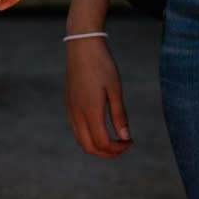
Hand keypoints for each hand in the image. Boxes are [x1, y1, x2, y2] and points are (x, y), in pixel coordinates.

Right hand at [65, 36, 131, 157]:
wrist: (82, 45)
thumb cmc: (102, 65)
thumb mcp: (115, 89)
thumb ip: (119, 115)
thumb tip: (125, 137)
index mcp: (91, 111)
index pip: (103, 143)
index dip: (118, 149)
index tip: (130, 142)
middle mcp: (77, 114)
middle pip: (89, 147)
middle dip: (107, 153)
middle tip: (122, 146)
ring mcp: (70, 109)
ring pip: (81, 140)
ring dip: (97, 146)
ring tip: (113, 139)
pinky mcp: (68, 104)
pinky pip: (76, 129)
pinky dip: (88, 136)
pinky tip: (100, 127)